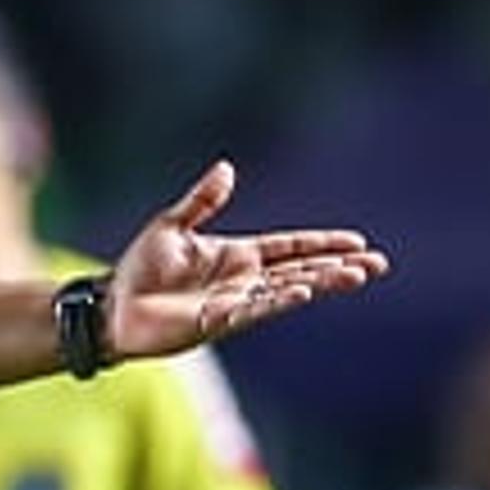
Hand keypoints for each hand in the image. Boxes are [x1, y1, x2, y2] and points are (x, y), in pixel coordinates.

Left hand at [104, 160, 390, 360]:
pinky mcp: (220, 321)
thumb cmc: (139, 269)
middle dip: (338, 266)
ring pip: (289, 290)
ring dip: (323, 283)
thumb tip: (227, 168)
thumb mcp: (171, 225)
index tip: (357, 242)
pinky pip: (257, 308)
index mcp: (237, 255)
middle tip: (377, 265)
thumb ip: (202, 201)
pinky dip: (281, 299)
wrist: (112, 307)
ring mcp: (235, 302)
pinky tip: (307, 292)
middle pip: (302, 270)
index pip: (291, 247)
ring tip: (357, 276)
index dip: (322, 243)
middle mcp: (244, 280)